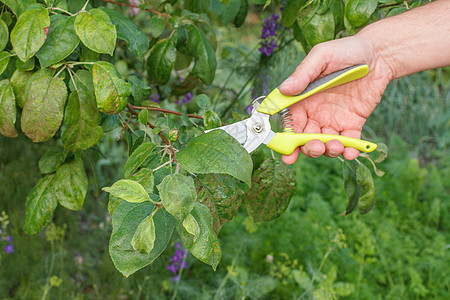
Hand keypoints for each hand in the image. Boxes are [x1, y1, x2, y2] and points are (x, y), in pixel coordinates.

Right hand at [278, 35, 392, 163]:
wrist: (379, 54)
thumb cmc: (346, 50)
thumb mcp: (322, 56)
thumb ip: (303, 73)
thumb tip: (284, 90)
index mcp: (302, 99)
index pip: (290, 122)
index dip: (286, 138)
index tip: (286, 150)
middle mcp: (315, 113)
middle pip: (305, 138)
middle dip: (307, 148)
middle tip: (315, 147)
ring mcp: (334, 120)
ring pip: (325, 143)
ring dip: (327, 150)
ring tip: (335, 146)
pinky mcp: (353, 123)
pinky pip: (348, 142)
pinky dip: (349, 151)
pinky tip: (351, 152)